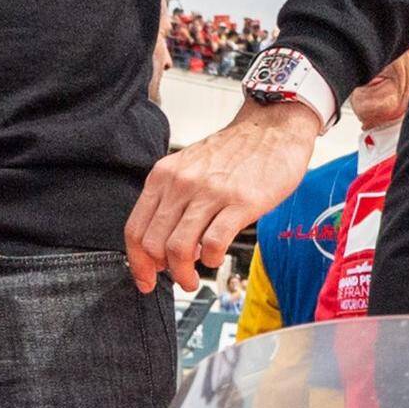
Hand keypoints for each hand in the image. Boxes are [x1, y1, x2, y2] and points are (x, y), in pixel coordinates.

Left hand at [124, 93, 326, 292]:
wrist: (273, 127)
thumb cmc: (235, 152)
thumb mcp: (189, 168)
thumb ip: (173, 201)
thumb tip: (166, 246)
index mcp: (164, 176)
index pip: (135, 228)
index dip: (136, 262)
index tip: (144, 278)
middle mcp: (181, 183)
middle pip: (152, 243)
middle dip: (159, 272)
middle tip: (175, 280)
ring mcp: (210, 193)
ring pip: (178, 248)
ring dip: (183, 274)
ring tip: (193, 280)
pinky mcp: (240, 202)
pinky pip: (213, 243)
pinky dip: (210, 260)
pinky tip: (214, 259)